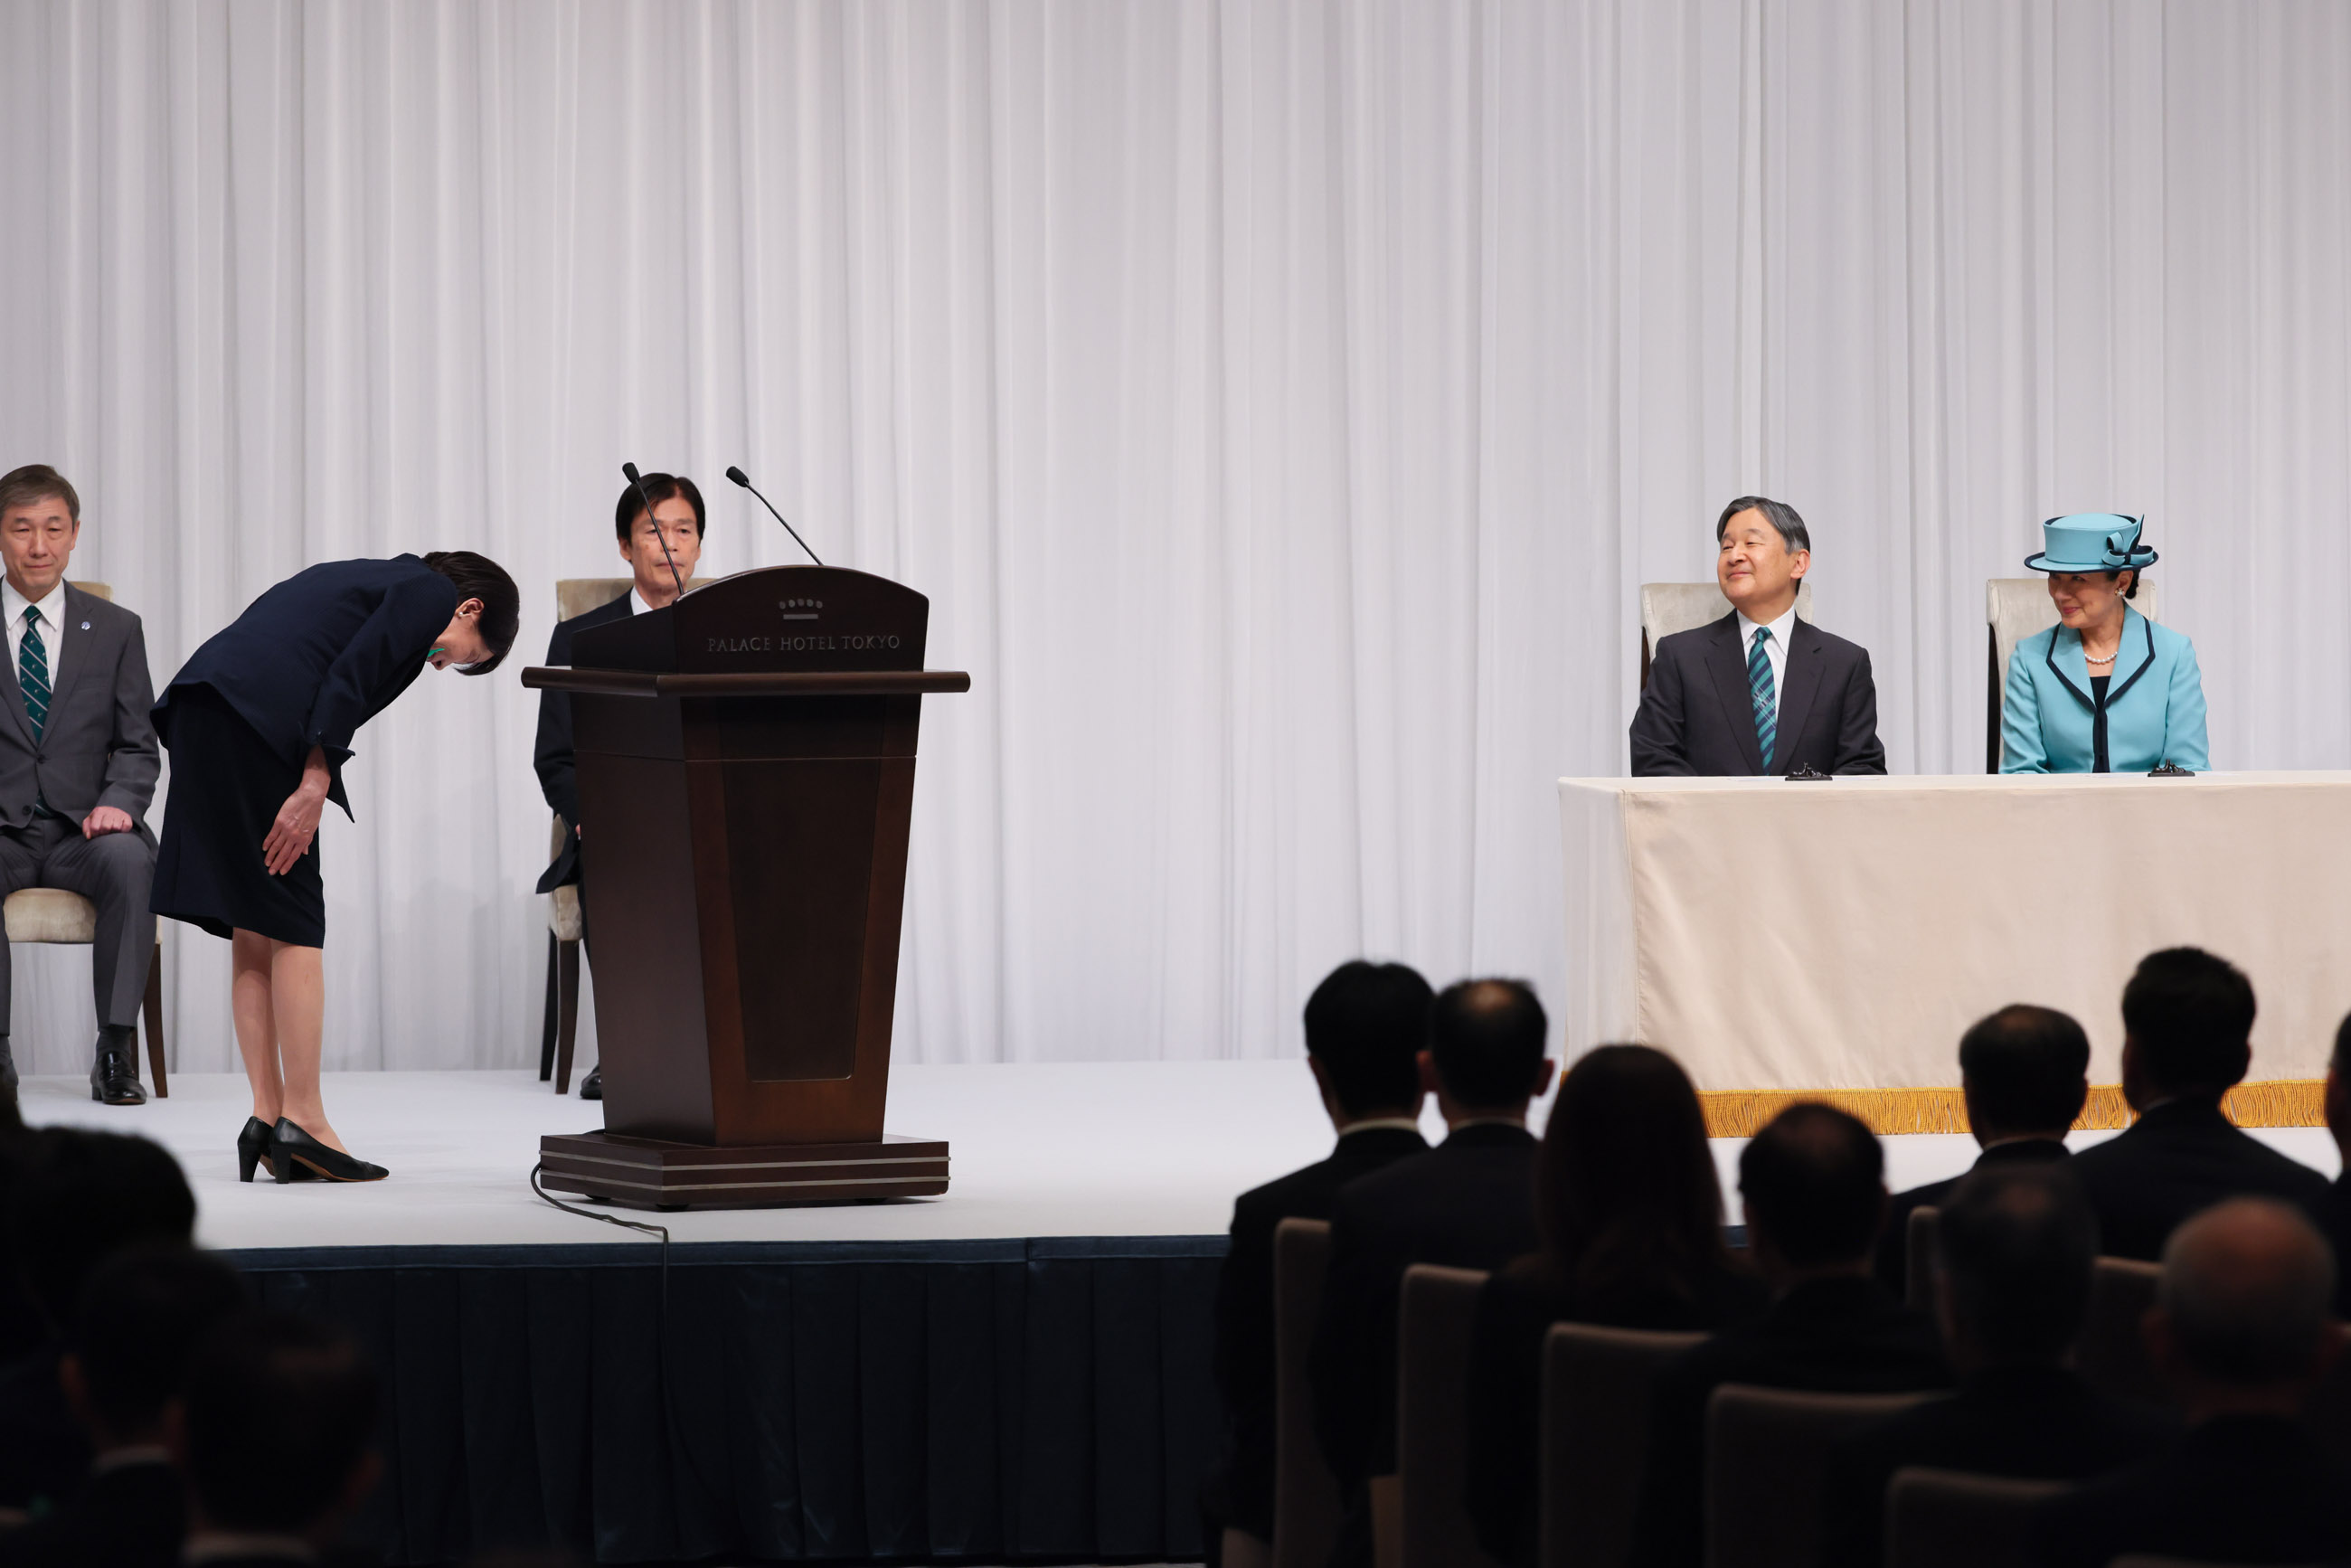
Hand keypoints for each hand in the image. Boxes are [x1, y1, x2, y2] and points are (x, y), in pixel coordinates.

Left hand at [81, 806, 133, 838]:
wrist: (111, 812)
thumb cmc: (98, 820)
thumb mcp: (89, 822)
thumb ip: (86, 829)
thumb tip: (89, 836)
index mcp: (99, 811)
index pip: (95, 827)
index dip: (95, 834)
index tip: (96, 834)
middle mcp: (110, 810)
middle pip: (106, 827)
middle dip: (104, 833)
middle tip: (104, 833)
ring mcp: (119, 813)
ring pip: (116, 827)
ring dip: (113, 832)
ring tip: (111, 830)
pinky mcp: (127, 817)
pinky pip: (126, 827)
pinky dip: (123, 831)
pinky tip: (119, 830)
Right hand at [263, 748, 331, 875]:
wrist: (311, 796)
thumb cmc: (314, 811)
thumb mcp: (313, 828)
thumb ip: (307, 841)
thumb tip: (304, 853)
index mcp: (304, 838)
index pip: (294, 856)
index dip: (287, 865)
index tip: (282, 872)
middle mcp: (295, 836)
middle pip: (284, 853)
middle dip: (277, 864)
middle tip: (271, 872)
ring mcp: (287, 829)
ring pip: (277, 846)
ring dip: (270, 856)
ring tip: (266, 863)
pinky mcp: (280, 821)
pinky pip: (272, 835)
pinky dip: (268, 842)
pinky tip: (264, 848)